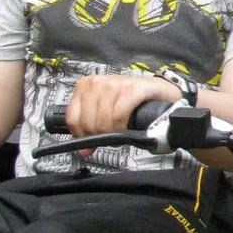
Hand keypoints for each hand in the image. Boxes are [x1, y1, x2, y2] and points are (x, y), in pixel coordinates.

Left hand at [64, 74, 181, 152]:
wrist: (159, 90)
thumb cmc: (133, 100)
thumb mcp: (107, 111)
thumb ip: (92, 127)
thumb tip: (83, 150)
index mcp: (86, 85)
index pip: (72, 117)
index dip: (81, 134)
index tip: (91, 139)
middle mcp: (98, 82)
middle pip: (88, 122)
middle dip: (99, 134)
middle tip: (111, 134)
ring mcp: (115, 84)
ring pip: (103, 120)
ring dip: (113, 131)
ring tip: (121, 129)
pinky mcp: (132, 89)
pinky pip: (119, 115)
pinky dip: (122, 125)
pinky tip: (127, 126)